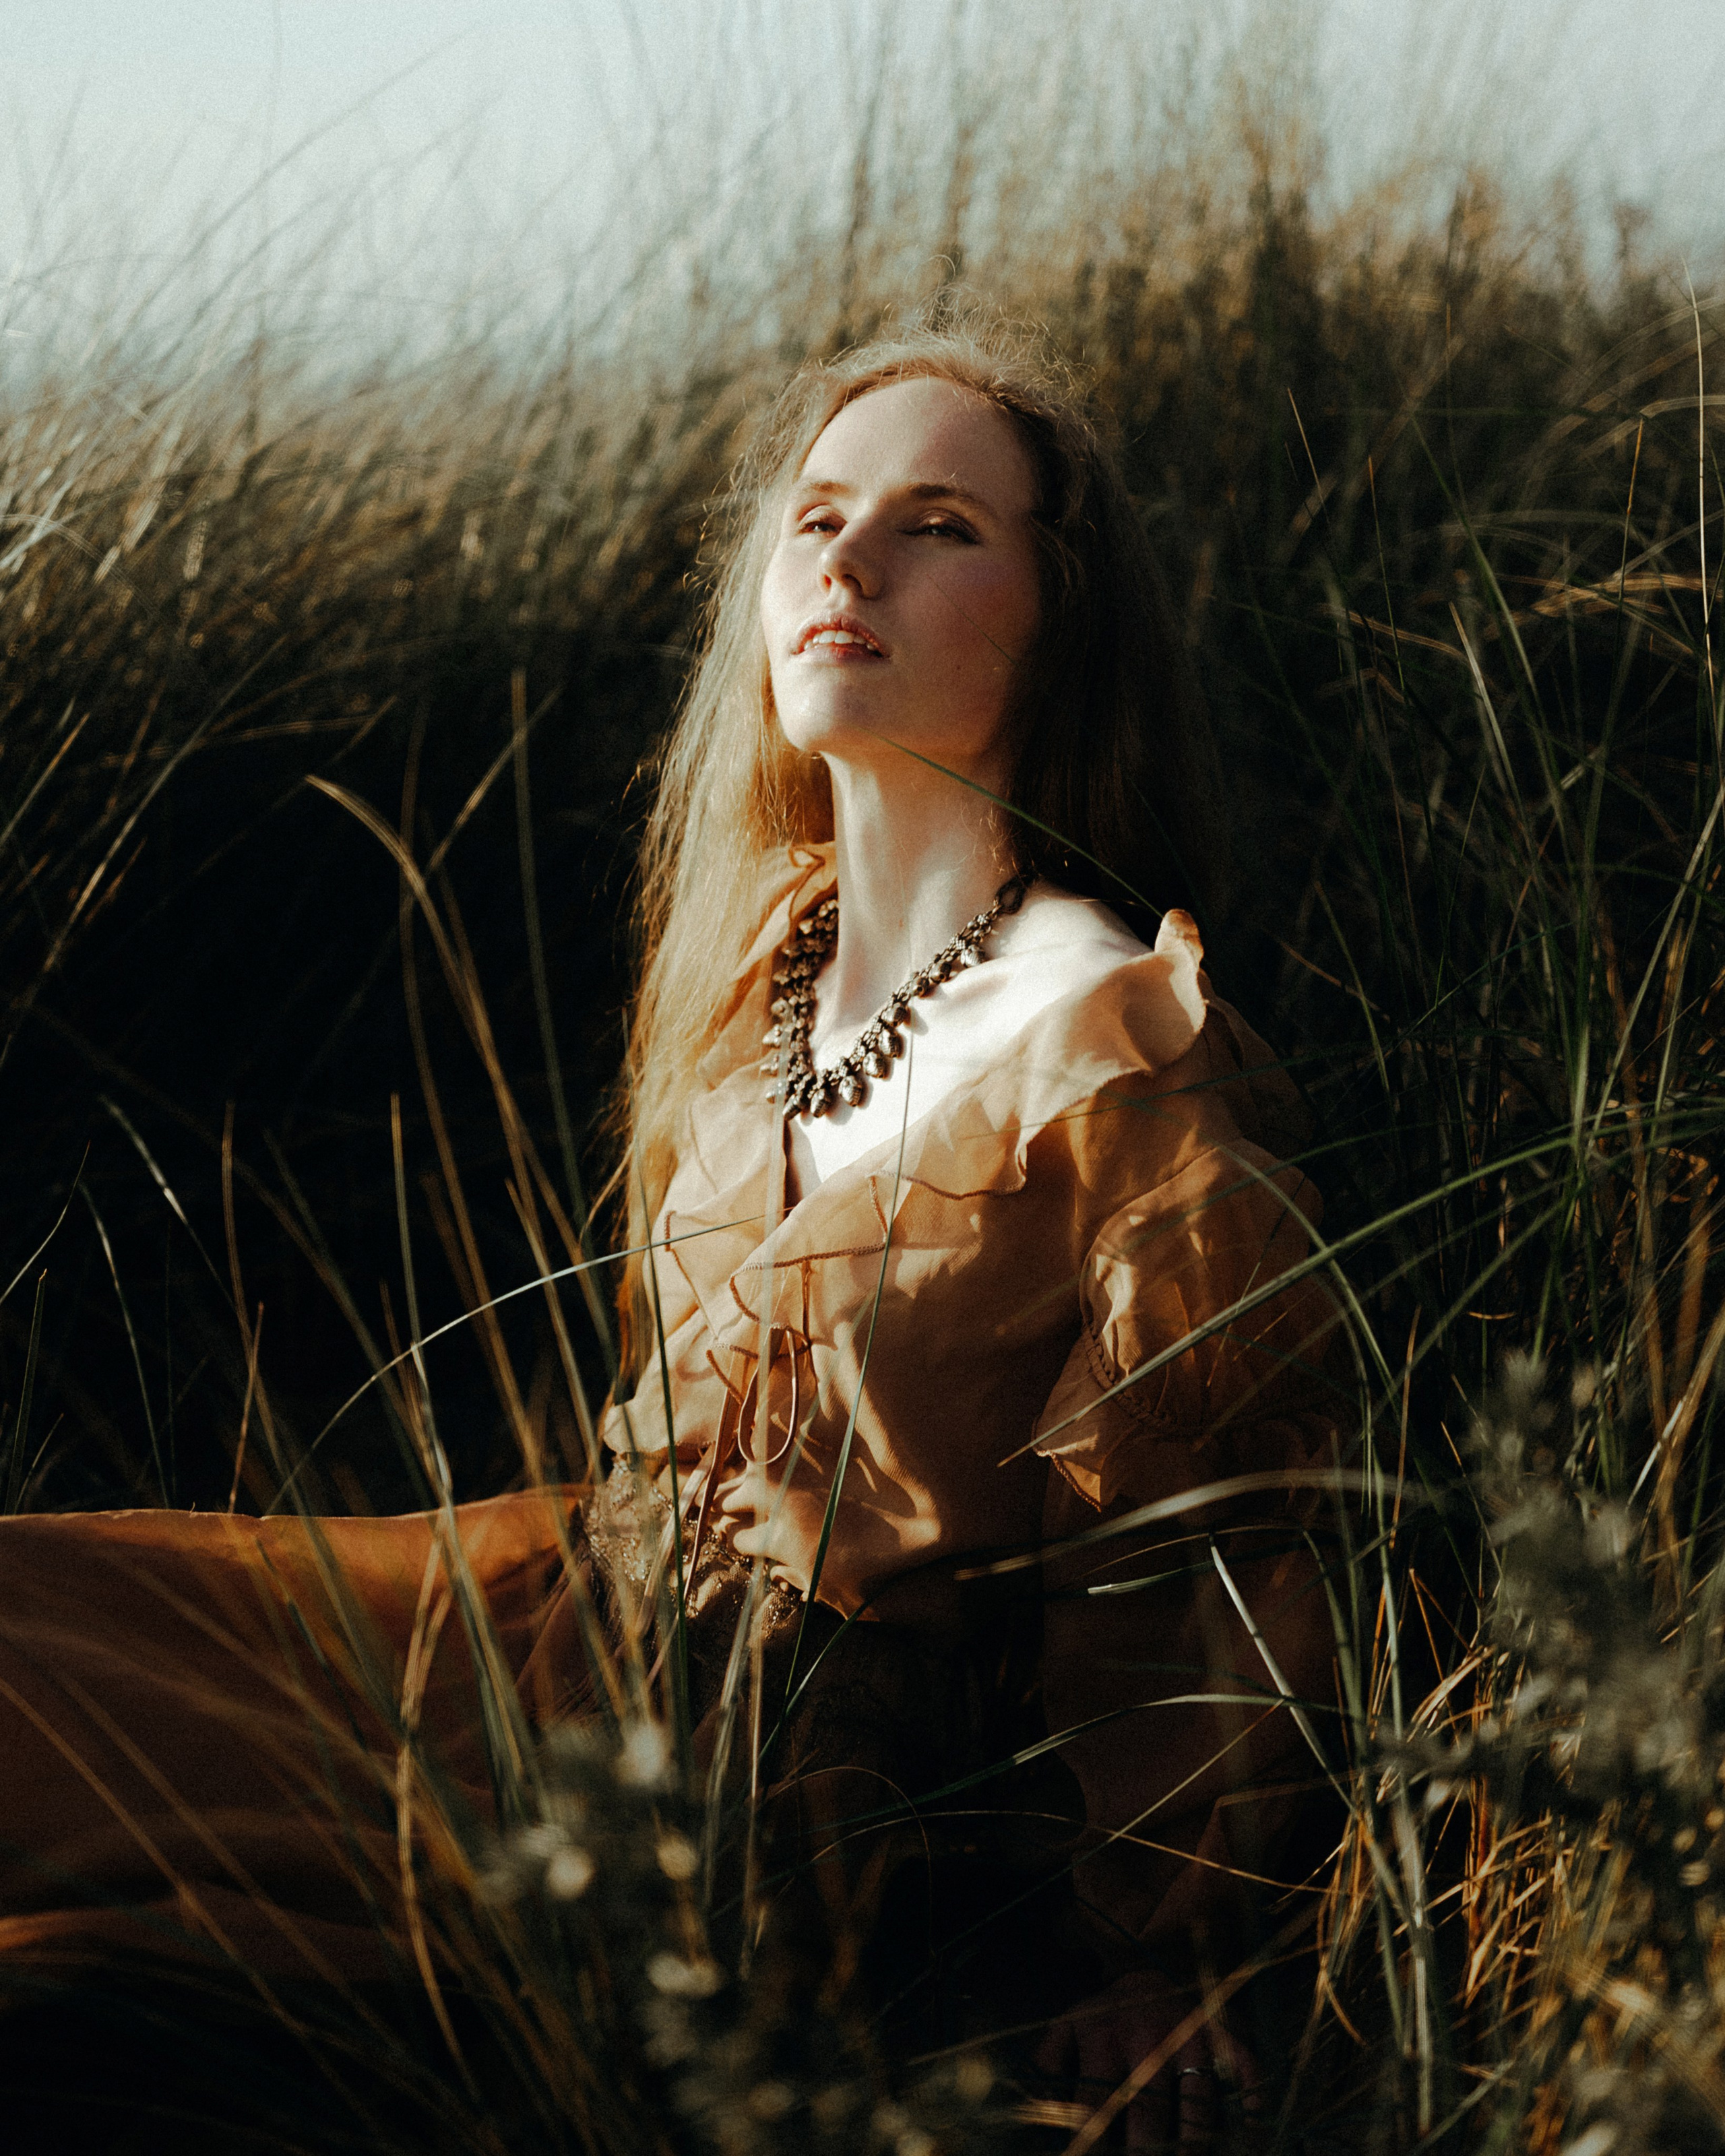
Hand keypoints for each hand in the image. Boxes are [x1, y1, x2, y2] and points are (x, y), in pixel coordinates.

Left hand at [1032, 1969, 1261, 2150]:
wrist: (1151, 1963)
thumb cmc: (1106, 2015)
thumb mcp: (1067, 2028)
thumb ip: (1046, 2067)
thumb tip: (1028, 2112)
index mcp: (1104, 2042)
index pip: (1096, 2109)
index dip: (1093, 2147)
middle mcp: (1148, 2042)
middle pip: (1149, 2113)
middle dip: (1146, 2153)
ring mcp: (1191, 2038)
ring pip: (1198, 2104)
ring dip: (1196, 2145)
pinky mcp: (1225, 2035)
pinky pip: (1246, 2073)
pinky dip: (1250, 2108)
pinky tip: (1250, 2140)